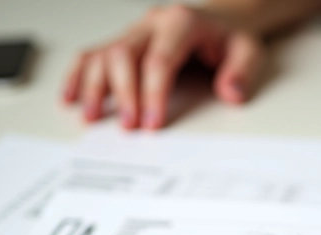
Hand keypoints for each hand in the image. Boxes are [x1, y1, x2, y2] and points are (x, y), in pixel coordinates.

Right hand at [63, 4, 263, 128]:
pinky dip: (79, 75)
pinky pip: (93, 54)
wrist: (222, 22)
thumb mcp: (249, 52)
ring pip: (103, 54)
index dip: (153, 92)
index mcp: (182, 22)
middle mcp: (152, 23)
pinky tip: (71, 98)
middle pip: (124, 54)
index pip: (160, 59)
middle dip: (124, 93)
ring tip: (93, 117)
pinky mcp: (123, 42)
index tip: (152, 122)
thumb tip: (230, 92)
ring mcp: (134, 32)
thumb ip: (242, 72)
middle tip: (129, 126)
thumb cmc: (231, 40)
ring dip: (95, 87)